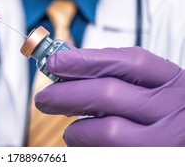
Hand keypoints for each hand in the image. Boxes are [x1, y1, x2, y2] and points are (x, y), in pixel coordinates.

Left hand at [35, 47, 184, 145]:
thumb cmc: (170, 116)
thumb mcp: (155, 88)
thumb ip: (118, 74)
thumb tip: (66, 62)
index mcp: (173, 83)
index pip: (129, 62)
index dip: (85, 60)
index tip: (55, 62)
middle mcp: (173, 111)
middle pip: (108, 94)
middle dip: (66, 93)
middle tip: (45, 99)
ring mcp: (166, 142)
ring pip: (107, 131)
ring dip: (77, 130)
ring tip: (71, 132)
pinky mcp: (151, 162)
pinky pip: (107, 155)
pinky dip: (87, 149)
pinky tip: (86, 146)